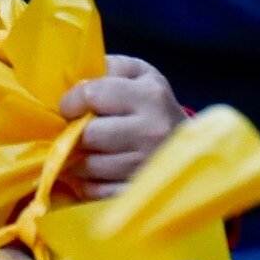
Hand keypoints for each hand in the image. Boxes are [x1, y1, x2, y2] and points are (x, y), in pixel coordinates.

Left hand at [58, 54, 180, 199]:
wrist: (191, 146)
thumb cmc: (153, 105)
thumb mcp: (140, 74)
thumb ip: (109, 67)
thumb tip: (74, 79)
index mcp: (149, 96)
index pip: (92, 95)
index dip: (71, 101)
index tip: (69, 107)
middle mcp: (151, 131)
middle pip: (88, 134)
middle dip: (73, 134)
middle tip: (73, 132)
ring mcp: (146, 165)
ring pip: (89, 166)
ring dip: (77, 160)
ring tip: (81, 152)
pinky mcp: (139, 191)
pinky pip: (96, 192)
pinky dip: (87, 184)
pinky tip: (91, 174)